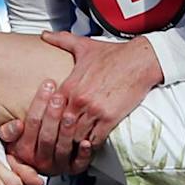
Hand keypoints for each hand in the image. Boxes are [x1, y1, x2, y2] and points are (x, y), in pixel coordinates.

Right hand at [6, 79, 90, 175]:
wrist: (41, 165)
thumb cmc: (30, 144)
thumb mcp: (13, 138)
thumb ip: (9, 132)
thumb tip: (17, 125)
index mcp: (24, 152)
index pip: (32, 124)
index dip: (39, 104)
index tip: (46, 87)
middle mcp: (41, 161)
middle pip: (47, 137)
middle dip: (53, 115)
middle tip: (59, 97)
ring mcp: (59, 165)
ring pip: (62, 148)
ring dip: (67, 131)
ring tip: (70, 115)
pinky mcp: (75, 169)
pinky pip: (80, 163)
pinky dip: (84, 153)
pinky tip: (86, 143)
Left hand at [29, 30, 160, 162]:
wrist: (139, 60)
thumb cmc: (113, 54)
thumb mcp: (84, 46)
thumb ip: (61, 41)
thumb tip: (44, 34)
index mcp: (69, 86)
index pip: (50, 112)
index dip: (47, 124)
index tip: (47, 131)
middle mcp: (78, 100)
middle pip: (60, 128)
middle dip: (58, 138)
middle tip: (56, 147)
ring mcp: (94, 111)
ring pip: (76, 136)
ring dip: (74, 143)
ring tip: (71, 150)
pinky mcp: (110, 118)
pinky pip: (95, 139)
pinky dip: (91, 146)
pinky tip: (89, 147)